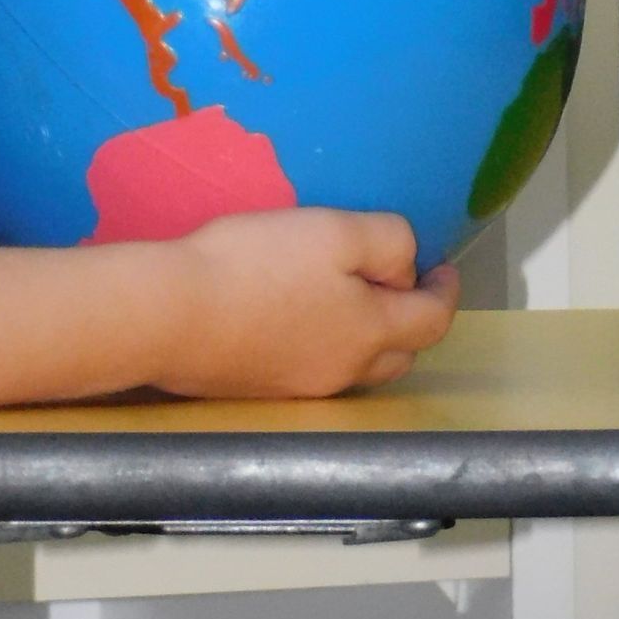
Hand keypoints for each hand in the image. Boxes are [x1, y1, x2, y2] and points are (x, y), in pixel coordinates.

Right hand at [157, 208, 459, 399]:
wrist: (173, 315)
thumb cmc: (256, 265)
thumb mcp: (332, 230)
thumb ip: (386, 242)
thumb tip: (406, 270)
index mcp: (372, 331)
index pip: (433, 320)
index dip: (445, 291)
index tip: (443, 268)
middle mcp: (346, 369)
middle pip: (400, 354)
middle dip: (409, 320)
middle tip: (397, 284)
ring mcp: (303, 385)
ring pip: (356, 366)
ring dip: (366, 337)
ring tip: (347, 301)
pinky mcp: (263, 388)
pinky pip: (313, 368)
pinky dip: (322, 344)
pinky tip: (293, 319)